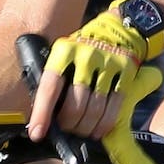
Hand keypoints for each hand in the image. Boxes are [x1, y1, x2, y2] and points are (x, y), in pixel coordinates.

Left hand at [27, 0, 162, 145]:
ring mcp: (108, 63)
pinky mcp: (125, 71)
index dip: (42, 113)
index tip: (38, 133)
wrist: (117, 30)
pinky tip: (98, 130)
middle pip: (75, 104)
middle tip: (67, 129)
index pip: (49, 87)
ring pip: (95, 109)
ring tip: (82, 131)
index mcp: (64, 51)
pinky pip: (114, 106)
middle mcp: (86, 56)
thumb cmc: (82, 50)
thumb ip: (56, 80)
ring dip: (86, 127)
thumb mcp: (64, 56)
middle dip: (69, 124)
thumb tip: (43, 117)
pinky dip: (105, 124)